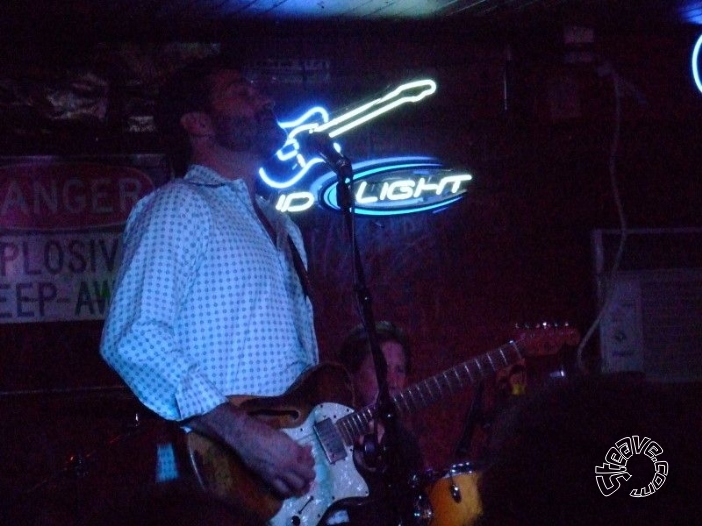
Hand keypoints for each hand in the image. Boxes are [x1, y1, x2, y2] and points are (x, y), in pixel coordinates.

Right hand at [188, 403, 315, 497]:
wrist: (246, 438)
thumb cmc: (265, 432)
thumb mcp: (285, 436)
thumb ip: (296, 446)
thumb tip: (307, 449)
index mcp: (294, 450)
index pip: (310, 462)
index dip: (311, 463)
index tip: (308, 462)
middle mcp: (289, 463)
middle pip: (306, 477)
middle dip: (309, 477)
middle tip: (306, 476)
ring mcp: (279, 473)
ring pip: (296, 486)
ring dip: (300, 486)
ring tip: (299, 484)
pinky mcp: (268, 479)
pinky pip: (281, 490)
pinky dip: (287, 491)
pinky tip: (287, 488)